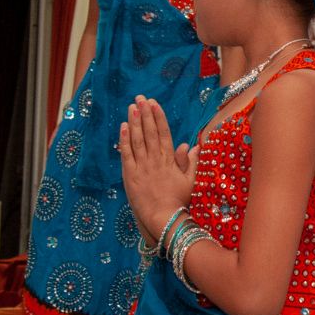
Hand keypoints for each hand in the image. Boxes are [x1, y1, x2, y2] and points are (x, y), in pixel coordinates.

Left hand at [119, 97, 195, 241]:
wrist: (164, 217)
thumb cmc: (179, 200)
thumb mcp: (190, 181)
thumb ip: (191, 162)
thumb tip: (191, 146)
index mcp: (169, 160)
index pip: (164, 133)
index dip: (158, 116)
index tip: (154, 103)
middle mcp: (155, 160)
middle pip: (150, 132)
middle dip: (145, 113)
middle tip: (140, 98)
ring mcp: (141, 167)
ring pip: (137, 140)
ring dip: (134, 122)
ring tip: (131, 107)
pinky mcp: (130, 175)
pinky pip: (126, 154)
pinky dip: (124, 140)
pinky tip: (123, 127)